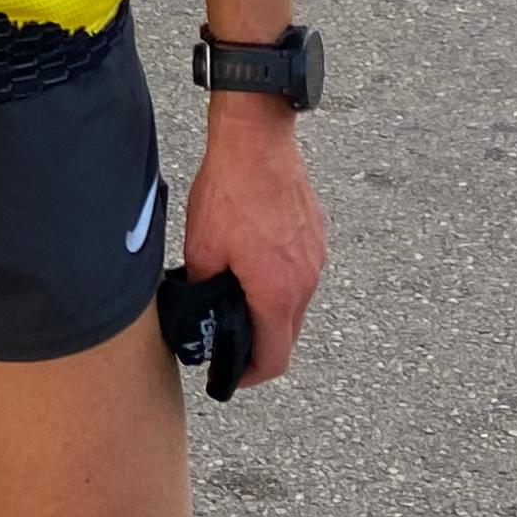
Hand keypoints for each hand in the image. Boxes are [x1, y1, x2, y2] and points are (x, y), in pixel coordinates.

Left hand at [178, 99, 326, 384]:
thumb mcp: (201, 250)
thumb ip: (203, 290)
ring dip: (269, 311)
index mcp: (277, 292)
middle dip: (258, 345)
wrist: (258, 141)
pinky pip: (300, 274)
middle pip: (287, 335)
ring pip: (295, 304)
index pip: (275, 358)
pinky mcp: (316, 237)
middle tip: (227, 339)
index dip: (251, 375)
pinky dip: (279, 283)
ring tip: (235, 299)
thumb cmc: (229, 192)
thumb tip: (200, 312)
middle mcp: (306, 281)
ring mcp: (316, 258)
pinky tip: (250, 265)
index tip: (231, 376)